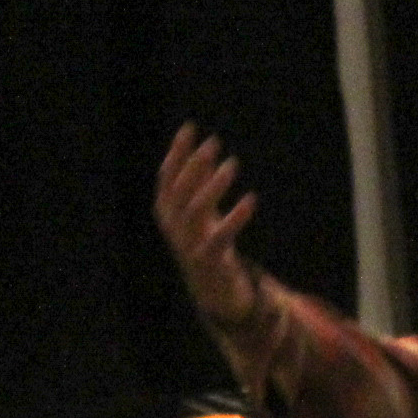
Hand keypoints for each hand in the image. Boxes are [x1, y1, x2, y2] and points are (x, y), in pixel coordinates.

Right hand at [154, 125, 263, 328]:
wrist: (214, 290)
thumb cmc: (207, 242)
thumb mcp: (202, 211)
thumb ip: (199, 182)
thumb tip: (204, 147)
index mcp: (167, 212)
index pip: (166, 176)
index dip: (177, 152)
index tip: (190, 127)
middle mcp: (172, 227)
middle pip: (179, 190)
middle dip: (195, 164)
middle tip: (213, 142)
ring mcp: (187, 244)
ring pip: (195, 210)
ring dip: (213, 185)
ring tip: (231, 164)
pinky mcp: (208, 260)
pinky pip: (221, 235)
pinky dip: (236, 216)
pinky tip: (251, 199)